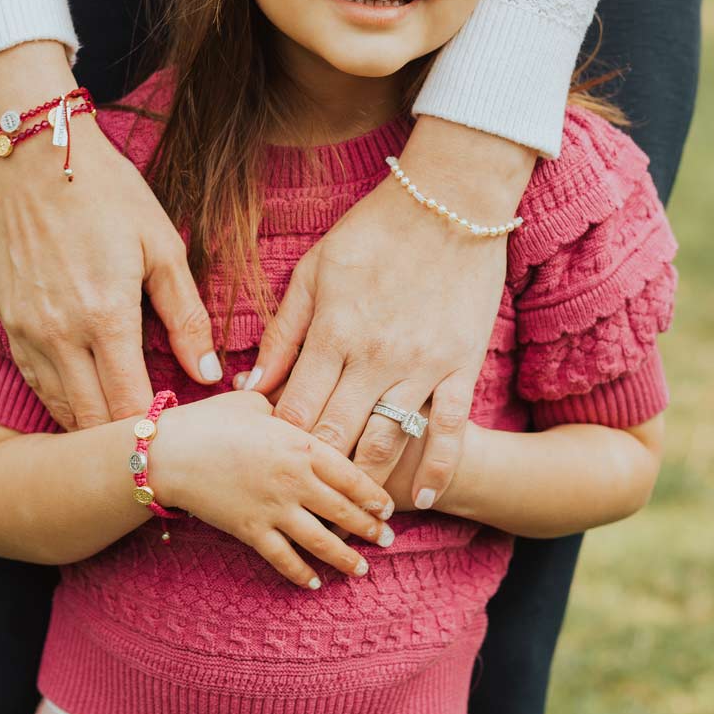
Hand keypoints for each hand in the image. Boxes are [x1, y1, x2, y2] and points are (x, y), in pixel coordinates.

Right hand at [0, 43, 218, 430]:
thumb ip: (186, 315)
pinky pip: (37, 384)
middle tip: (166, 437)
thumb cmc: (108, 193)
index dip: (160, 428)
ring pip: (61, 411)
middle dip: (130, 438)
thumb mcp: (162, 245)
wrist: (33, 158)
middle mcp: (59, 336)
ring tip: (133, 424)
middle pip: (94, 423)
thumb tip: (207, 373)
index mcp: (105, 318)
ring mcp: (27, 333)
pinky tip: (92, 396)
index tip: (187, 430)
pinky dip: (64, 401)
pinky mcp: (7, 325)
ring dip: (96, 425)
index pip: (132, 407)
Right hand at [150, 390, 394, 588]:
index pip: (350, 474)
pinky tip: (314, 583)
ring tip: (363, 570)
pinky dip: (301, 573)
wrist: (170, 453)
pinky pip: (283, 558)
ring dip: (345, 558)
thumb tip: (304, 398)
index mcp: (301, 445)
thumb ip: (286, 407)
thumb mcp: (257, 401)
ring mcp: (273, 509)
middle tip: (388, 540)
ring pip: (320, 540)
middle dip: (370, 528)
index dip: (373, 494)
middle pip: (343, 510)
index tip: (388, 506)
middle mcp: (294, 480)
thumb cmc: (212, 420)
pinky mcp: (250, 531)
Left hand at [246, 116, 535, 508]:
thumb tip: (252, 381)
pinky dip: (437, 467)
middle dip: (315, 476)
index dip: (280, 446)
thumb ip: (285, 330)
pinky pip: (449, 428)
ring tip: (356, 515)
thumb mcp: (315, 270)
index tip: (272, 468)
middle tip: (304, 504)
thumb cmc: (375, 229)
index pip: (297, 408)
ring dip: (368, 485)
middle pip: (336, 434)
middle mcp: (374, 354)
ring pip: (387, 441)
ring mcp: (421, 362)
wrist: (449, 199)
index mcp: (333, 329)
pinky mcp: (461, 363)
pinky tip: (424, 497)